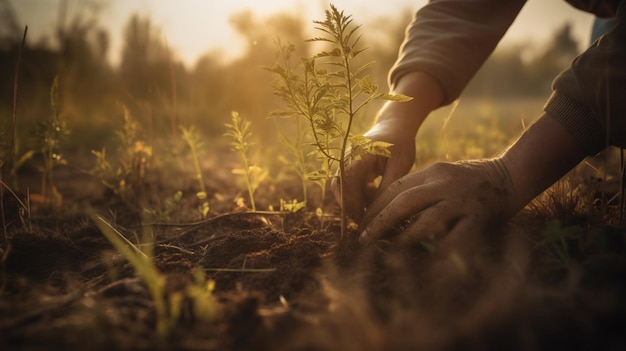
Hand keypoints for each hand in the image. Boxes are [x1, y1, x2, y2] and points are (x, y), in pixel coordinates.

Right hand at [330, 72, 444, 221]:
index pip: (348, 179)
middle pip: (339, 185)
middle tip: (364, 223)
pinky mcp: (347, 169)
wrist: (394, 127)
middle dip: (349, 206)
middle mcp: (346, 157)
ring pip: (340, 188)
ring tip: (369, 214)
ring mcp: (344, 163)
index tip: (362, 218)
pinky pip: (346, 188)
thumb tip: (378, 211)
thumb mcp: (401, 164)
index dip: (352, 200)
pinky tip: (372, 202)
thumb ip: (389, 185)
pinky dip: (356, 198)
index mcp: (359, 151)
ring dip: (352, 202)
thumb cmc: (400, 144)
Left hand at [359, 159, 517, 248]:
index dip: (375, 207)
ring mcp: (462, 200)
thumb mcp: (444, 176)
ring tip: (389, 251)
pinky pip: (455, 239)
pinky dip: (439, 252)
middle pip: (404, 202)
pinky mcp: (479, 217)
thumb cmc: (472, 179)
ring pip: (426, 221)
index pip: (396, 188)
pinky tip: (426, 263)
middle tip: (364, 239)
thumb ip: (421, 190)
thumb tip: (389, 212)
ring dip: (405, 238)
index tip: (361, 223)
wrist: (514, 174)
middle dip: (380, 222)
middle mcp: (445, 183)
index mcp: (433, 172)